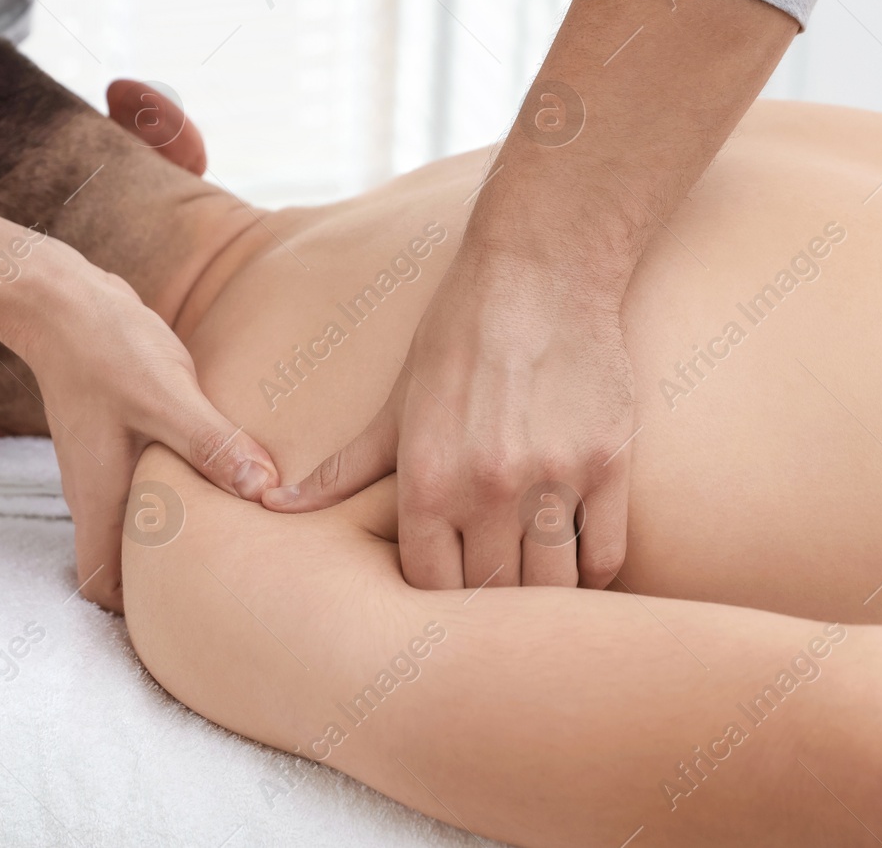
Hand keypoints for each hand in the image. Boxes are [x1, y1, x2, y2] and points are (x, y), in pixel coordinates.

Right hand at [10, 250, 277, 611]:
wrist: (62, 299)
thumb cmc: (106, 348)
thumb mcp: (166, 396)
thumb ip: (213, 445)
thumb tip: (264, 490)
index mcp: (101, 497)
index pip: (102, 585)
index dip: (137, 613)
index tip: (189, 617)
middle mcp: (99, 491)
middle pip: (128, 562)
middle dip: (170, 581)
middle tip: (233, 584)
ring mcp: (109, 465)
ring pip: (143, 522)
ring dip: (181, 533)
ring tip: (240, 537)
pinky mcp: (125, 438)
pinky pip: (154, 484)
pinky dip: (184, 492)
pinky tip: (228, 476)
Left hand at [256, 0, 797, 591]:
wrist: (541, 271)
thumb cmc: (458, 337)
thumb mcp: (395, 404)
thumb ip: (343, 468)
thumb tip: (271, 505)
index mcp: (426, 479)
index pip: (427, 588)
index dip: (435, 603)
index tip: (444, 599)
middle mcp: (488, 486)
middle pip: (490, 597)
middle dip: (487, 611)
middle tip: (489, 610)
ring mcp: (553, 476)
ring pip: (552, 587)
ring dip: (543, 598)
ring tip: (534, 593)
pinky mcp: (609, 463)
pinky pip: (606, 554)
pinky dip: (592, 570)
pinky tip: (577, 562)